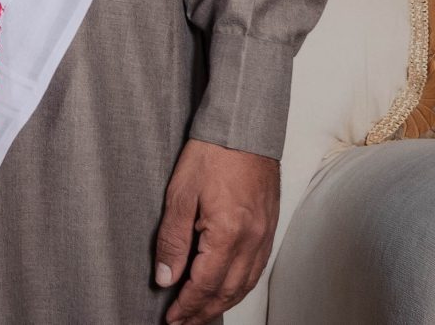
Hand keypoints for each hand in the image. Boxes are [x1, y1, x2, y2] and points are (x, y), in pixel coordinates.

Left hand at [153, 137, 278, 323]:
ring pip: (244, 285)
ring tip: (201, 312)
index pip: (204, 285)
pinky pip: (255, 270)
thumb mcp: (179, 195)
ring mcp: (264, 237)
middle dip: (202, 311)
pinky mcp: (269, 229)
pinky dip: (239, 287)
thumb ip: (172, 240)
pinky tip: (227, 288)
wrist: (245, 128)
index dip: (186, 306)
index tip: (171, 318)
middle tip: (182, 322)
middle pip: (226, 292)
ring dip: (221, 303)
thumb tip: (165, 278)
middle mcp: (251, 241)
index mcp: (228, 234)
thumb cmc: (212, 154)